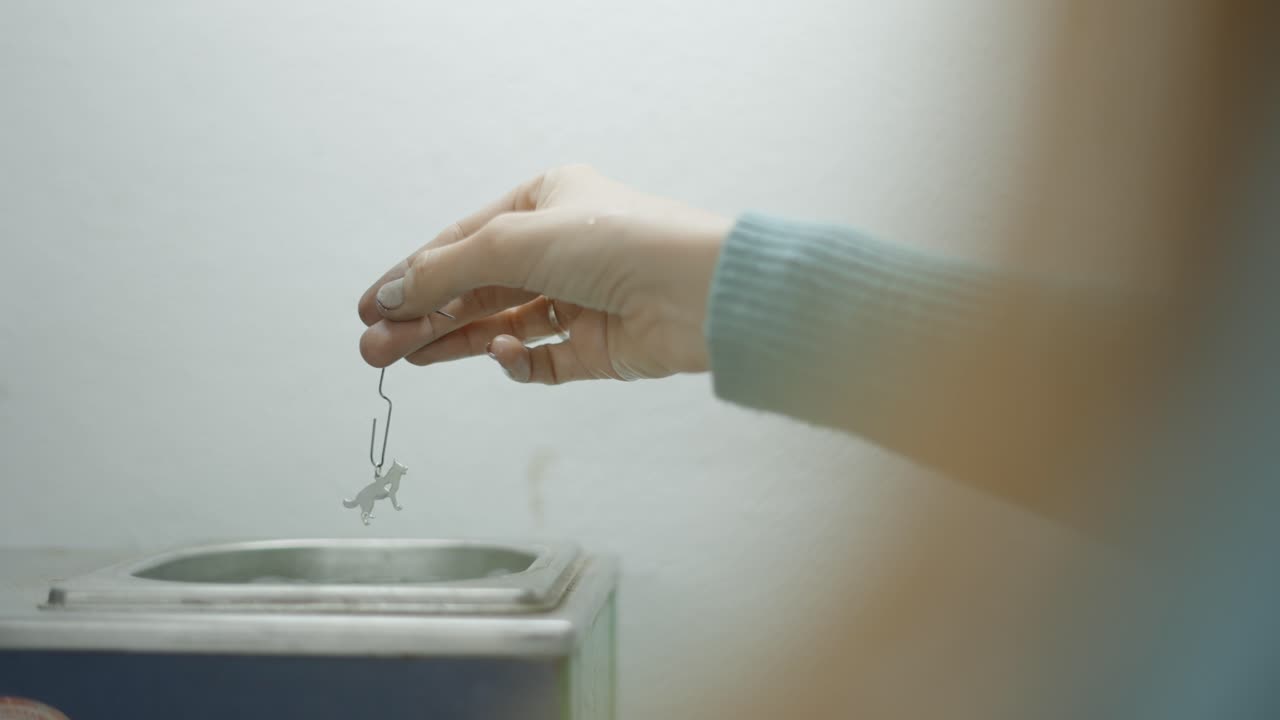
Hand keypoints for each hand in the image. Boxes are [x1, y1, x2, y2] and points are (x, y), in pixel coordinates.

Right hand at [358, 165, 731, 382]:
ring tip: (403, 358)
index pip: (462, 242)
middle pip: (475, 288)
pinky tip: (498, 352)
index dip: (413, 275)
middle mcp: (562, 248)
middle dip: (423, 316)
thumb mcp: (513, 242)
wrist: (700, 291)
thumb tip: (390, 295)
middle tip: (374, 348)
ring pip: (500, 324)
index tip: (368, 308)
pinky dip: (515, 359)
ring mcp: (580, 299)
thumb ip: (447, 272)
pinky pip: (541, 358)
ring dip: (453, 340)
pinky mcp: (599, 345)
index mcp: (545, 203)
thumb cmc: (619, 240)